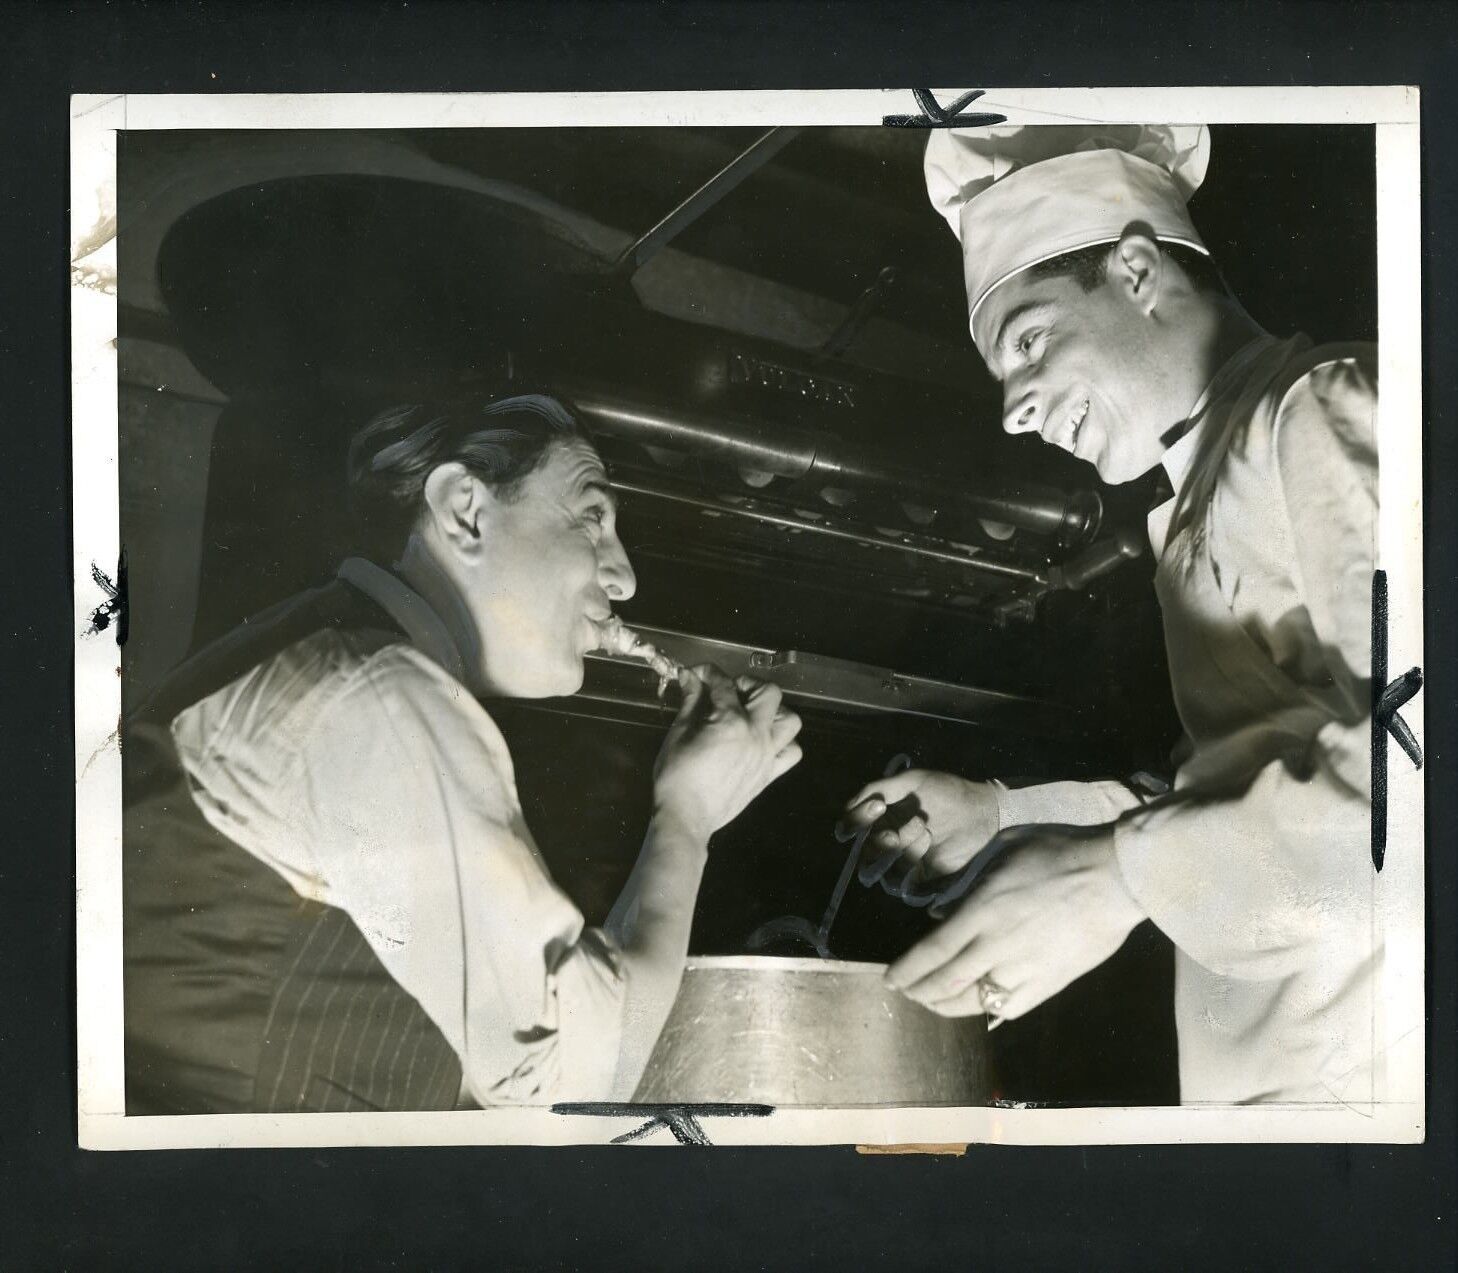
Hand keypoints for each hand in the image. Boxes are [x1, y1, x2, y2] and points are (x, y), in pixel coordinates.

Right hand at [652, 664, 802, 839]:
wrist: (687, 817)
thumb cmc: (676, 777)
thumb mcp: (678, 734)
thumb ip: (689, 702)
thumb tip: (690, 678)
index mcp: (731, 722)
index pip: (724, 684)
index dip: (708, 672)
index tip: (696, 673)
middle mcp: (757, 735)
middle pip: (769, 692)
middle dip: (748, 683)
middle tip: (729, 691)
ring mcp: (768, 755)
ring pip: (790, 720)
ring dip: (774, 711)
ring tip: (752, 714)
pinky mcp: (770, 774)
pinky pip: (792, 752)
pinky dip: (783, 742)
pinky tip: (764, 741)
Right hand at [838, 769, 999, 893]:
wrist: (983, 811)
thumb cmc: (947, 792)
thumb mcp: (912, 781)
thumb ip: (879, 789)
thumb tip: (848, 806)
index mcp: (879, 820)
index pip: (850, 828)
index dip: (854, 821)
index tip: (876, 806)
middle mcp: (885, 844)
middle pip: (862, 856)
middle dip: (876, 845)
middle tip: (893, 834)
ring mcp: (902, 864)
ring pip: (880, 872)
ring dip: (899, 850)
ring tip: (923, 828)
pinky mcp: (920, 881)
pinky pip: (902, 884)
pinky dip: (911, 863)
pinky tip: (928, 841)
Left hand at [884, 825, 1144, 1021]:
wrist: (1117, 876)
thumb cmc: (1060, 851)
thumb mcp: (1004, 848)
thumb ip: (970, 881)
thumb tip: (943, 911)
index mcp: (982, 910)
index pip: (931, 951)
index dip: (906, 971)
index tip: (891, 978)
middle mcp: (998, 945)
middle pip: (945, 982)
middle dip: (918, 992)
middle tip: (905, 992)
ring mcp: (1025, 968)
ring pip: (974, 1001)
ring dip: (945, 1006)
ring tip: (931, 1002)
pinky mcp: (1051, 983)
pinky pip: (1010, 1008)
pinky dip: (986, 1011)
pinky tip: (976, 1006)